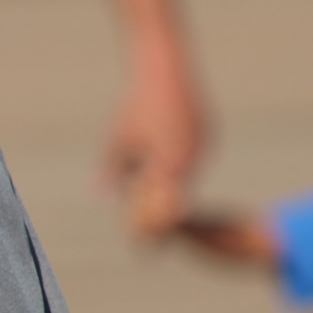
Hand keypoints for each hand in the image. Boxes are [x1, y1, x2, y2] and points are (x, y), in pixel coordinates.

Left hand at [104, 41, 208, 238]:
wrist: (165, 66)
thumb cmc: (136, 104)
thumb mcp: (118, 139)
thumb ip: (113, 170)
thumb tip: (104, 197)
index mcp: (169, 163)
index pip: (160, 206)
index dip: (150, 226)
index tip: (141, 246)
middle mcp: (192, 156)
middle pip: (176, 194)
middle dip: (160, 211)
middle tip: (146, 233)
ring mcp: (204, 143)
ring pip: (185, 175)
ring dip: (169, 188)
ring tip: (151, 200)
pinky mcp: (208, 132)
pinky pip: (193, 158)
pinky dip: (179, 169)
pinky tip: (168, 172)